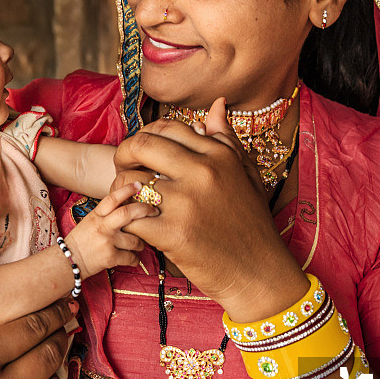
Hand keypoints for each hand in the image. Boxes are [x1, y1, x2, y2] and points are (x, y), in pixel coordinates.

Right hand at [65, 182, 157, 276]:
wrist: (67, 261)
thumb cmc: (81, 240)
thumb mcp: (90, 221)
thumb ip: (106, 214)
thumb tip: (127, 205)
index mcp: (96, 215)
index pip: (112, 198)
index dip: (126, 189)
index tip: (139, 184)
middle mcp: (102, 226)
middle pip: (127, 213)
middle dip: (144, 210)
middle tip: (154, 211)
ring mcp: (106, 242)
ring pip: (134, 239)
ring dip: (141, 243)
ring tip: (141, 244)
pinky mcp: (110, 257)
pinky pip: (130, 257)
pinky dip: (135, 259)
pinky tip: (133, 259)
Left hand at [111, 106, 306, 319]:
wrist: (259, 273)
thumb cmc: (251, 224)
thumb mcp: (245, 175)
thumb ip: (225, 139)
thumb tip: (215, 105)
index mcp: (218, 155)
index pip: (167, 128)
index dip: (147, 135)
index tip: (142, 150)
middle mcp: (202, 172)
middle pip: (142, 145)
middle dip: (123, 154)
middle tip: (123, 167)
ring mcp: (186, 203)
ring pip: (129, 181)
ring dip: (120, 190)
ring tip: (127, 199)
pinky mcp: (172, 234)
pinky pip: (130, 216)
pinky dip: (126, 220)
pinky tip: (134, 225)